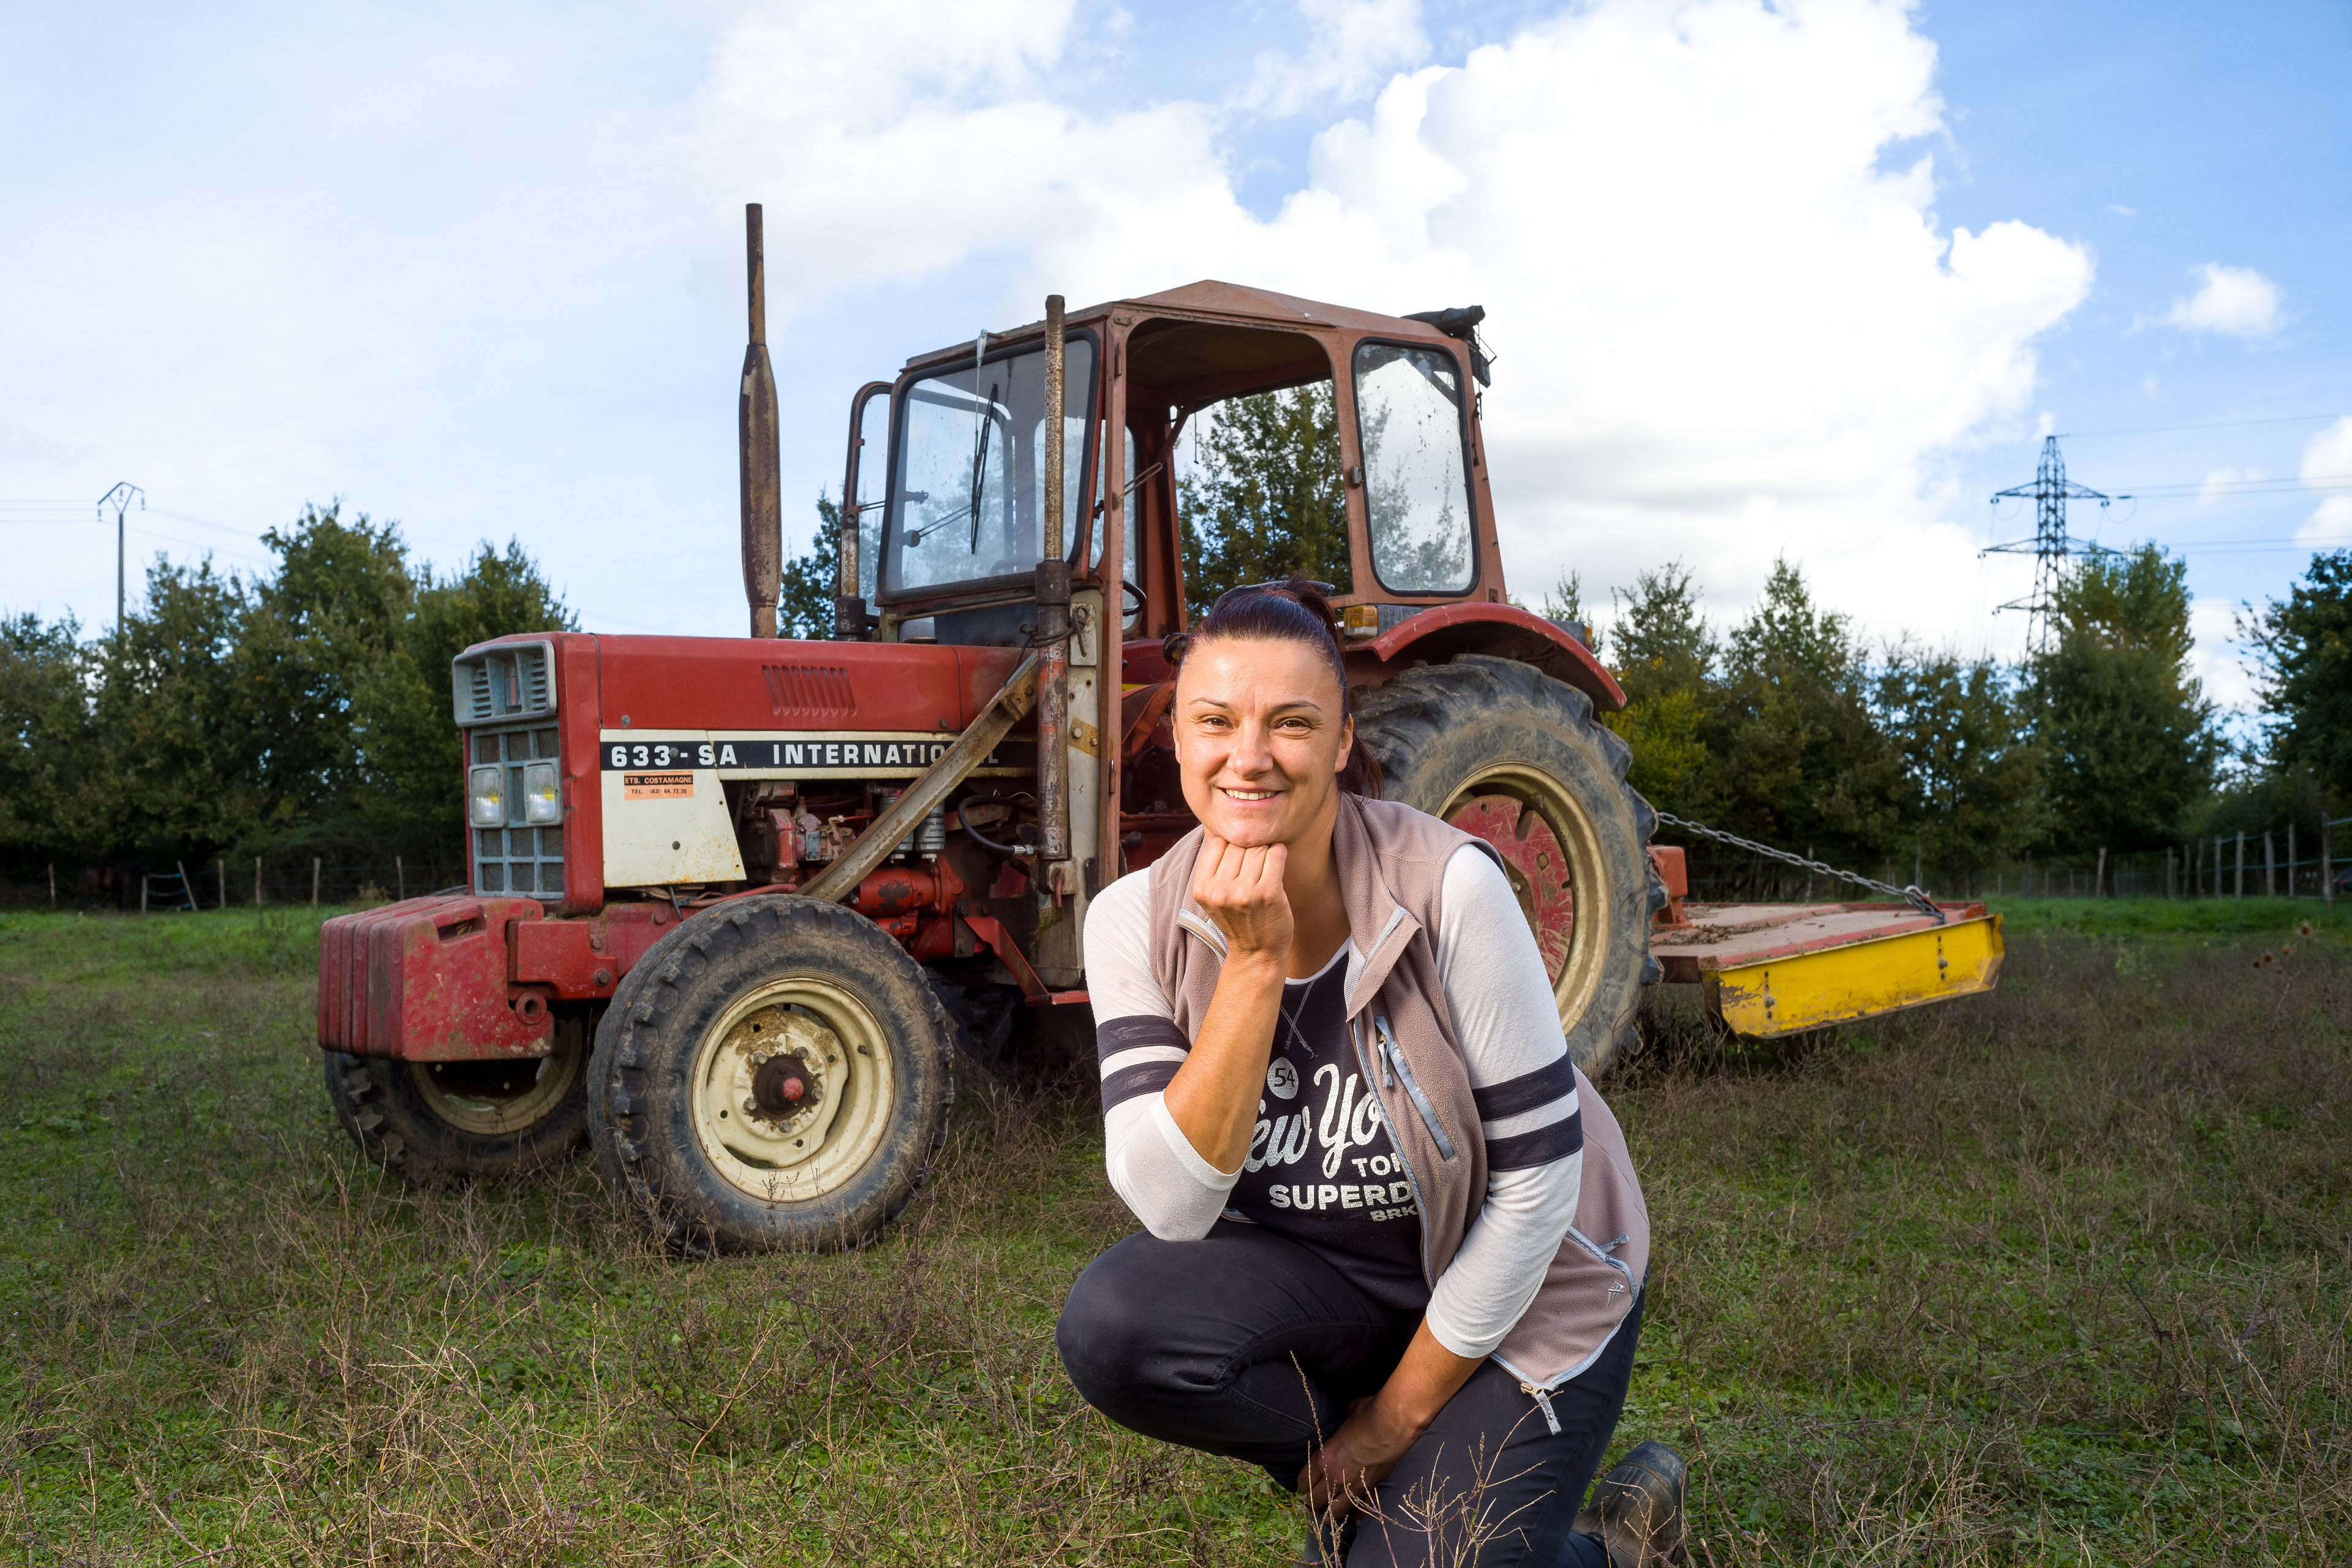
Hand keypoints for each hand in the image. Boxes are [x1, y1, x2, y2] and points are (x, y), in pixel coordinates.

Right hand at [1191, 833, 1291, 969]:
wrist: (1257, 953)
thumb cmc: (1238, 917)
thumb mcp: (1214, 891)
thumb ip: (1212, 858)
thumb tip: (1211, 821)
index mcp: (1201, 887)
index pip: (1218, 841)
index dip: (1232, 846)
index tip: (1238, 863)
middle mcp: (1219, 890)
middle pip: (1239, 843)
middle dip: (1249, 850)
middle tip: (1253, 870)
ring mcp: (1244, 893)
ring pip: (1258, 847)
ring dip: (1265, 853)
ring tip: (1264, 872)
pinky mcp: (1269, 893)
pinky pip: (1276, 854)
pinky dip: (1279, 854)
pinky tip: (1277, 867)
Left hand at [1298, 1395, 1421, 1521]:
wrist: (1394, 1424)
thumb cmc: (1367, 1414)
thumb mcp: (1345, 1416)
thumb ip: (1342, 1426)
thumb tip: (1347, 1417)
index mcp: (1323, 1459)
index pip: (1303, 1481)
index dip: (1302, 1481)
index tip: (1305, 1480)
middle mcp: (1335, 1478)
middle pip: (1315, 1500)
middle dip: (1312, 1501)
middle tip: (1312, 1499)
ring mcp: (1354, 1487)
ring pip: (1335, 1511)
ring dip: (1329, 1513)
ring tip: (1328, 1514)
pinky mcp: (1372, 1490)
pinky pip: (1361, 1510)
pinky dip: (1358, 1516)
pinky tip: (1355, 1520)